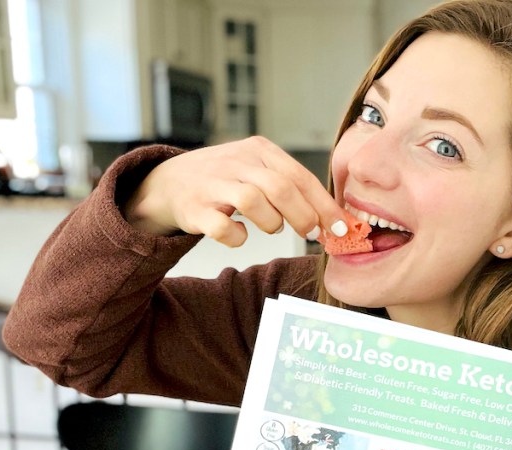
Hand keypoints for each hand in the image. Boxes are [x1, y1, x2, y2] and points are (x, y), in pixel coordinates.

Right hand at [123, 136, 348, 245]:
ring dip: (271, 224)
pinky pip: (224, 227)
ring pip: (254, 202)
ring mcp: (214, 184)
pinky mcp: (195, 208)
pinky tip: (238, 235)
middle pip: (281, 188)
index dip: (324, 205)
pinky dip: (237, 237)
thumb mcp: (259, 171)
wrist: (170, 182)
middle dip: (304, 216)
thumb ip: (292, 188)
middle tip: (311, 234)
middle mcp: (237, 162)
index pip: (300, 176)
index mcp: (259, 151)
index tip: (341, 227)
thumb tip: (329, 219)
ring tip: (270, 227)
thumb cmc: (226, 181)